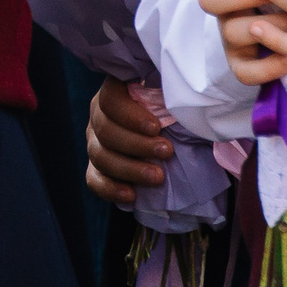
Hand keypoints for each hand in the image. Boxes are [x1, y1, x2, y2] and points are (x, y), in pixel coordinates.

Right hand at [85, 76, 173, 206]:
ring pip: (100, 155)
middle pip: (104, 129)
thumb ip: (179, 102)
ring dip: (129, 168)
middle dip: (136, 144)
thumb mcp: (178, 103)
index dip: (129, 114)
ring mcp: (95, 142)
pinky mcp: (97, 167)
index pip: (110, 99)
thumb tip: (192, 110)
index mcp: (117, 92)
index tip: (156, 128)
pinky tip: (131, 195)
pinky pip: (94, 179)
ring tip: (157, 177)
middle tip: (166, 153)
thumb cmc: (177, 115)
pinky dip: (110, 188)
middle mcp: (100, 115)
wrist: (172, 141)